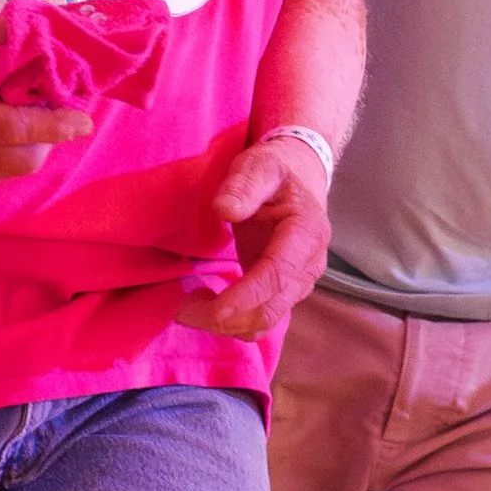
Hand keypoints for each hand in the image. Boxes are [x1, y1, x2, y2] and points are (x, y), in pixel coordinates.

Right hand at [0, 12, 91, 195]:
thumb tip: (40, 36)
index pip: (15, 130)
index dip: (55, 125)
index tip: (85, 119)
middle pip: (23, 158)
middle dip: (48, 135)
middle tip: (57, 106)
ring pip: (14, 168)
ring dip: (32, 143)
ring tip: (25, 112)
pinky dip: (11, 150)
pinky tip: (1, 127)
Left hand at [180, 135, 332, 339]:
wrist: (300, 176)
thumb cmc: (277, 171)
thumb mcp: (260, 165)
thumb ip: (244, 185)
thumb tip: (225, 209)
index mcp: (306, 233)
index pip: (277, 276)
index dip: (244, 297)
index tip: (209, 308)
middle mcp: (309, 265)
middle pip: (269, 309)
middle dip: (225, 319)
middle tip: (181, 310)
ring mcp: (300, 283)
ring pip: (264, 321)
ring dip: (225, 325)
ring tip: (188, 307)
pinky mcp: (285, 291)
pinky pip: (260, 318)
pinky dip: (232, 322)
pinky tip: (206, 304)